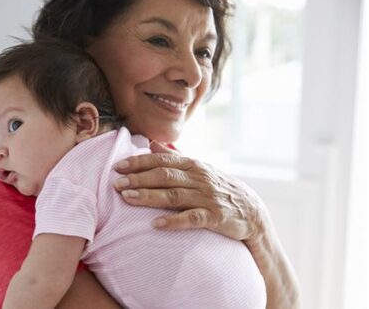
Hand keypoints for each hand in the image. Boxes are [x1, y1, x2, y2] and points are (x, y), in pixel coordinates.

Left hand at [112, 141, 265, 240]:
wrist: (252, 212)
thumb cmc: (219, 189)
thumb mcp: (199, 169)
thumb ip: (174, 157)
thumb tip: (150, 143)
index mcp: (193, 165)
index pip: (162, 160)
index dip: (139, 163)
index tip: (118, 167)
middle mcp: (199, 178)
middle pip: (165, 176)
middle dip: (139, 179)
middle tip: (116, 184)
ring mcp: (207, 198)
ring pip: (174, 196)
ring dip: (149, 196)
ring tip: (128, 198)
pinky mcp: (215, 218)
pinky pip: (192, 219)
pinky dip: (174, 221)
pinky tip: (155, 225)